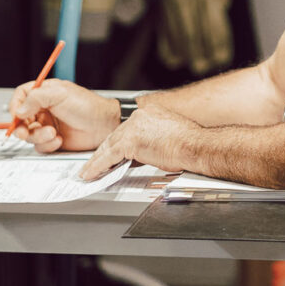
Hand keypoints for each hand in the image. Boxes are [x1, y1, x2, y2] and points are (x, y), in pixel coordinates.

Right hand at [8, 79, 119, 153]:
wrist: (103, 125)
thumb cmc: (87, 105)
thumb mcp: (60, 94)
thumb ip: (35, 98)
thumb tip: (19, 110)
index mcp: (44, 93)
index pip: (21, 96)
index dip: (15, 106)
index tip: (16, 115)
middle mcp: (44, 108)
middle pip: (20, 118)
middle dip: (21, 127)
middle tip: (25, 131)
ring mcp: (47, 124)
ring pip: (29, 134)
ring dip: (38, 136)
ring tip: (52, 133)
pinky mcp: (52, 139)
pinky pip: (39, 145)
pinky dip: (47, 144)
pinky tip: (59, 139)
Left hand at [79, 100, 201, 181]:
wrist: (196, 146)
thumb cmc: (190, 143)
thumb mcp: (168, 136)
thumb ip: (151, 140)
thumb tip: (142, 153)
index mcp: (149, 112)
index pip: (126, 129)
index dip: (116, 142)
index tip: (109, 151)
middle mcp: (140, 116)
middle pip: (115, 136)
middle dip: (103, 152)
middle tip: (94, 163)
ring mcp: (134, 127)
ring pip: (109, 146)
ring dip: (97, 161)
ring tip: (89, 171)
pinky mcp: (131, 142)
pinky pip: (109, 156)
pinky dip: (98, 166)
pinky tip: (92, 173)